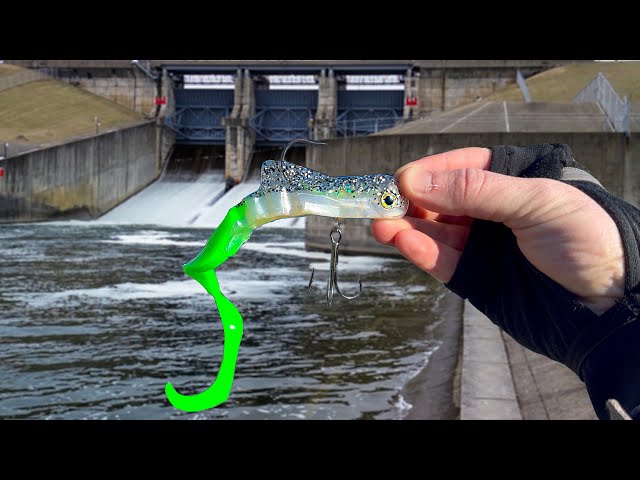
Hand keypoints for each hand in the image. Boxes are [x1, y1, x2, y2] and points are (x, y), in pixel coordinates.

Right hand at [372, 148, 624, 314]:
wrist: (610, 304)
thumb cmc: (586, 239)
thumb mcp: (537, 202)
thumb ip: (477, 190)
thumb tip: (419, 180)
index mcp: (509, 180)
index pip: (457, 168)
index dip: (427, 173)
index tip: (402, 182)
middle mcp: (489, 210)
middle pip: (437, 200)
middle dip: (407, 202)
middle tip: (380, 206)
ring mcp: (480, 244)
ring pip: (433, 231)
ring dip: (405, 228)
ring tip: (381, 226)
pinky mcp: (474, 277)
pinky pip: (441, 260)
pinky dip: (420, 252)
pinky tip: (404, 243)